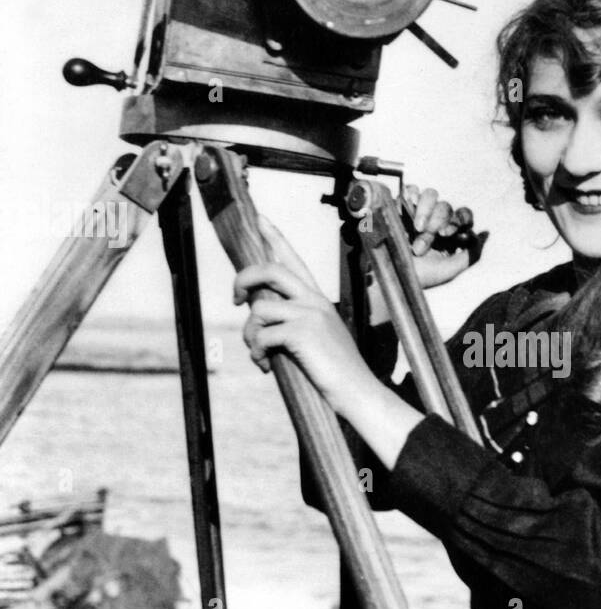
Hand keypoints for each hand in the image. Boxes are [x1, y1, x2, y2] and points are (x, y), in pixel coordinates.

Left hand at [234, 217, 368, 410]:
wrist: (357, 391)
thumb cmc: (335, 371)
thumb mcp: (317, 338)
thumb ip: (293, 321)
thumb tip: (257, 316)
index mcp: (318, 299)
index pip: (293, 259)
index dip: (274, 236)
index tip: (259, 217)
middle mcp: (315, 300)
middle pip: (269, 269)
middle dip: (243, 279)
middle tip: (235, 299)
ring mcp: (310, 314)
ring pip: (259, 310)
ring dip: (250, 336)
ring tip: (260, 354)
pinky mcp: (302, 332)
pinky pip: (262, 336)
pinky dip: (257, 353)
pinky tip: (266, 366)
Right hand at [401, 183, 487, 288]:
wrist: (390, 274)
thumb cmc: (418, 277)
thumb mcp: (449, 270)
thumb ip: (471, 255)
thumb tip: (485, 233)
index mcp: (449, 234)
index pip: (463, 215)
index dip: (460, 219)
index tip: (447, 233)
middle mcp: (436, 221)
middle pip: (446, 206)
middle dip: (437, 223)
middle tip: (424, 241)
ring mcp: (418, 212)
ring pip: (431, 195)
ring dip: (425, 211)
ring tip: (416, 228)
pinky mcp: (401, 206)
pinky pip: (411, 190)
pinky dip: (411, 195)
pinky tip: (407, 208)